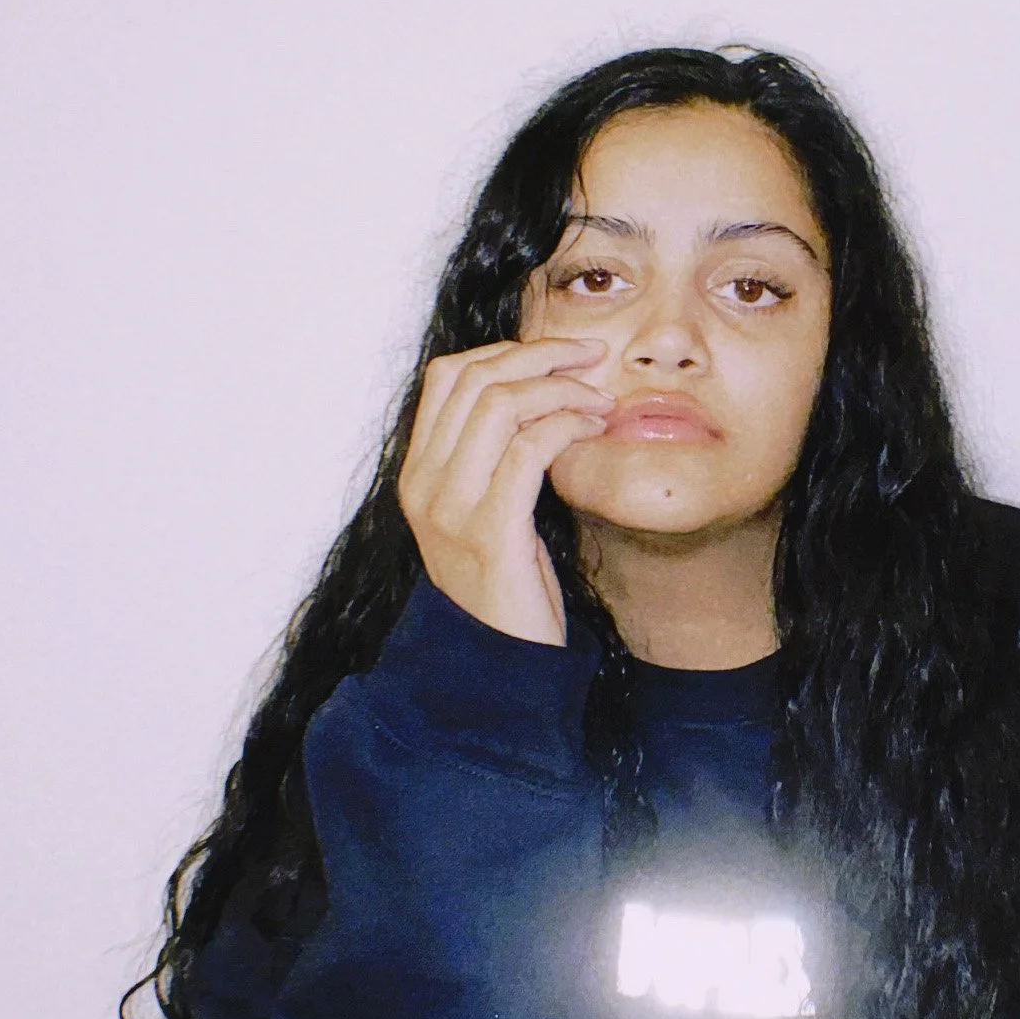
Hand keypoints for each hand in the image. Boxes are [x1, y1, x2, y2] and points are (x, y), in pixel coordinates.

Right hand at [396, 338, 612, 644]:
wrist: (499, 667)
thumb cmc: (509, 590)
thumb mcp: (491, 513)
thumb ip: (497, 459)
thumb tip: (541, 397)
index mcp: (419, 474)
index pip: (447, 377)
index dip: (506, 351)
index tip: (560, 353)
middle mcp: (424, 486)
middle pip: (475, 379)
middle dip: (542, 356)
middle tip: (592, 357)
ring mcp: (452, 511)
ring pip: (502, 406)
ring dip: (562, 389)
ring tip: (601, 400)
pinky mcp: (492, 534)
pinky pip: (530, 451)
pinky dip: (568, 426)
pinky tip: (593, 429)